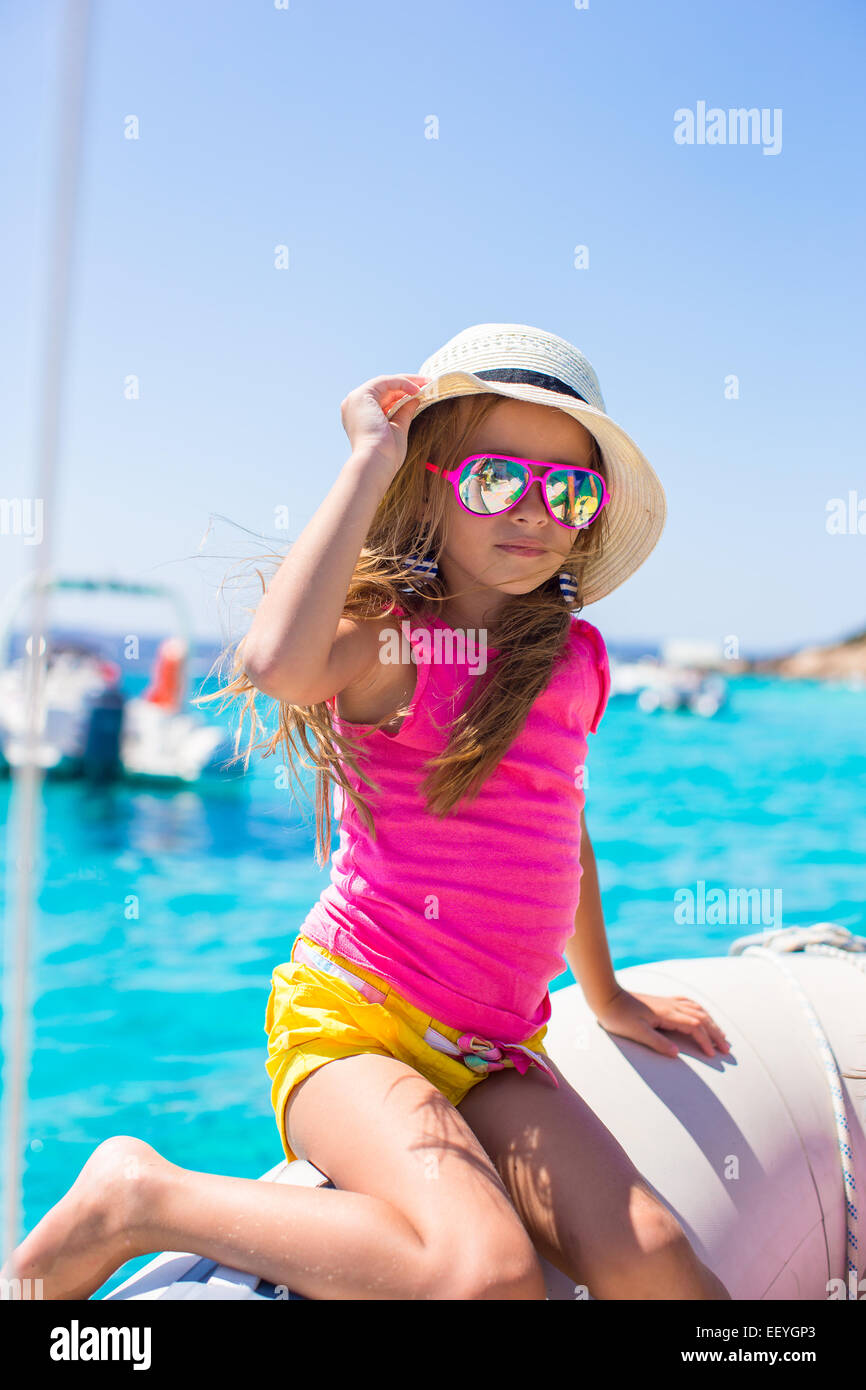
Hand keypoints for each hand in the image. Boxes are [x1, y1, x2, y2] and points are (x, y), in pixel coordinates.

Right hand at [341, 374, 429, 478]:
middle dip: (406, 385)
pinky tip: (416, 389)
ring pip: (384, 383)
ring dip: (406, 381)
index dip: (401, 394)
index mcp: (360, 417)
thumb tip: (415, 399)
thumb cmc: (386, 454)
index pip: (382, 399)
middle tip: (426, 382)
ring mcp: (355, 400)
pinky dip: (401, 383)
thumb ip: (404, 413)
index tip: (420, 393)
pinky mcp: (361, 396)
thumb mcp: (398, 429)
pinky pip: (384, 382)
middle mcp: (354, 406)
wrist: (375, 462)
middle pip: (383, 389)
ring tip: (425, 383)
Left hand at [594, 988, 731, 1057]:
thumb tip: (677, 1053)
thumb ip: (657, 1042)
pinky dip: (700, 1010)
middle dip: (716, 1033)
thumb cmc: (618, 1017)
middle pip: (702, 1018)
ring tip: (721, 1035)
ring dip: (711, 1022)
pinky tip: (701, 1015)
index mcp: (667, 1014)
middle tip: (727, 1049)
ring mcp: (668, 1002)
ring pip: (697, 1010)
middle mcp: (671, 1006)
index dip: (706, 1041)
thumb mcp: (636, 1033)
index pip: (695, 1027)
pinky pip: (688, 1003)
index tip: (714, 1055)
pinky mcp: (663, 1001)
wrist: (606, 997)